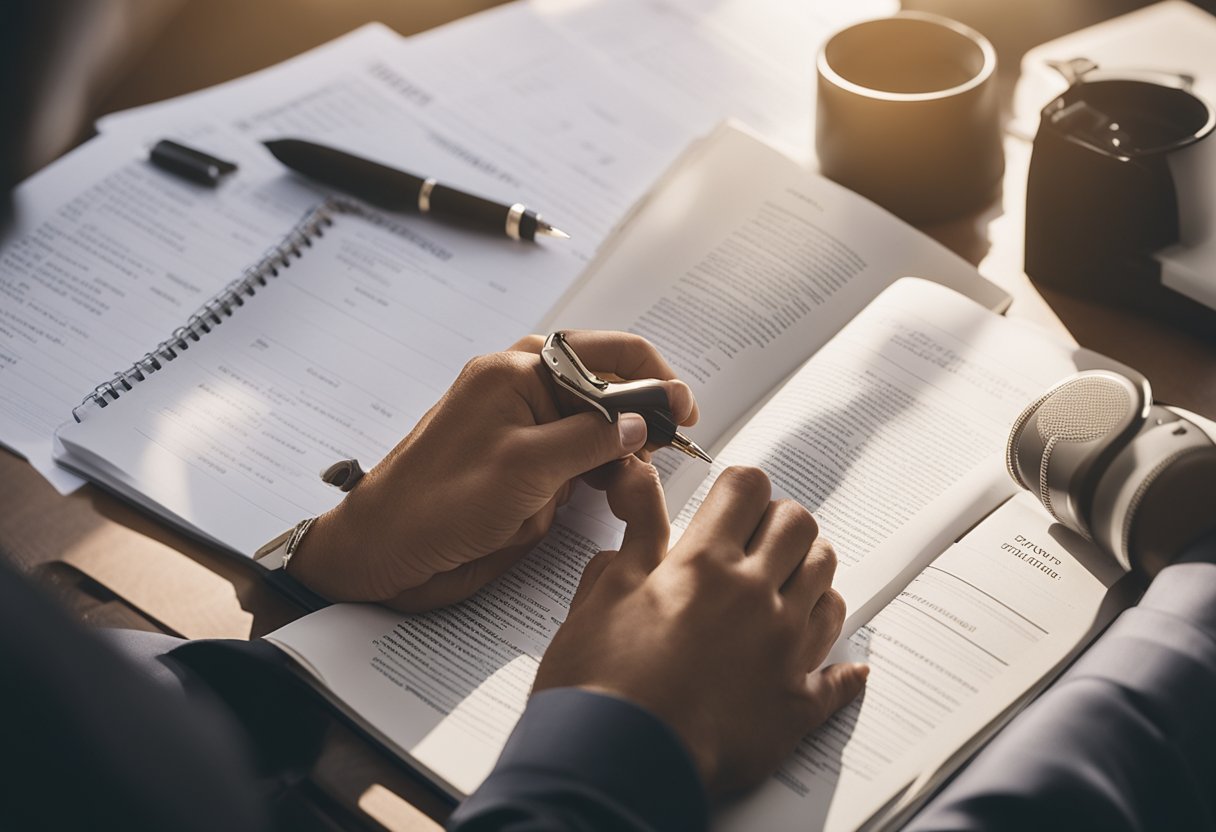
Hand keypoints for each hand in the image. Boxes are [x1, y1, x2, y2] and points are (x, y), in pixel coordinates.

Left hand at [288, 330, 697, 610]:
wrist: (382, 552)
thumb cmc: (434, 505)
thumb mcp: (525, 469)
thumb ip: (591, 440)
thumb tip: (641, 423)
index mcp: (517, 373)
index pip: (604, 356)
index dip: (652, 379)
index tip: (683, 412)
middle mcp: (519, 390)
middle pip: (603, 385)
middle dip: (638, 415)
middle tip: (669, 446)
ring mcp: (518, 427)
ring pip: (592, 424)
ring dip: (616, 451)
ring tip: (632, 478)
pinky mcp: (518, 464)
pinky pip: (571, 457)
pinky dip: (594, 472)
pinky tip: (606, 490)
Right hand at [533, 462, 868, 796]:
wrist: (614, 763)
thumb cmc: (599, 684)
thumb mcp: (605, 590)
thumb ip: (635, 529)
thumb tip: (637, 476)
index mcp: (705, 564)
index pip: (748, 488)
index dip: (738, 489)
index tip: (728, 504)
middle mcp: (755, 597)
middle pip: (800, 527)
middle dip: (778, 524)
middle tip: (754, 543)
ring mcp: (784, 650)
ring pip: (828, 585)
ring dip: (809, 577)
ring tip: (782, 589)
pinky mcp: (795, 704)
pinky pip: (839, 676)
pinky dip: (840, 668)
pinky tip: (838, 666)